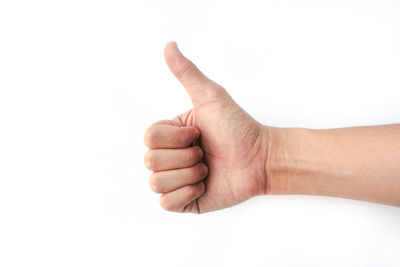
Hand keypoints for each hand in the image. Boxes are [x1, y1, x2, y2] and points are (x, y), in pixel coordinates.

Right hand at [144, 42, 268, 212]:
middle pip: (151, 161)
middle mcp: (168, 156)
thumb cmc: (238, 127)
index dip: (177, 137)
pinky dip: (187, 194)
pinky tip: (203, 186)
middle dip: (185, 157)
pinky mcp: (183, 201)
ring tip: (207, 168)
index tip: (199, 134)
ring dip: (189, 174)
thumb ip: (187, 72)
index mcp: (169, 134)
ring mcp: (174, 180)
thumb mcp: (211, 97)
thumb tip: (169, 45)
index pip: (149, 138)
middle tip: (205, 152)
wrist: (259, 159)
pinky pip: (166, 203)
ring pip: (157, 183)